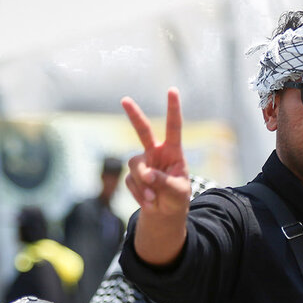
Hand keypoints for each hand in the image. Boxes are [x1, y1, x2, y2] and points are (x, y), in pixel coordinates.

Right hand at [122, 91, 190, 221]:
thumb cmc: (177, 197)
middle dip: (134, 115)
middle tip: (125, 99)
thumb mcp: (177, 191)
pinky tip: (149, 201)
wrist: (165, 212)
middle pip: (142, 130)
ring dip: (144, 185)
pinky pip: (131, 181)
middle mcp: (156, 152)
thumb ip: (163, 181)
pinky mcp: (133, 175)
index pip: (173, 127)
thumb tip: (146, 175)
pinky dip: (139, 194)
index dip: (173, 109)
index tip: (172, 90)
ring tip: (154, 198)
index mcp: (173, 151)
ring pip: (135, 166)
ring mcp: (142, 163)